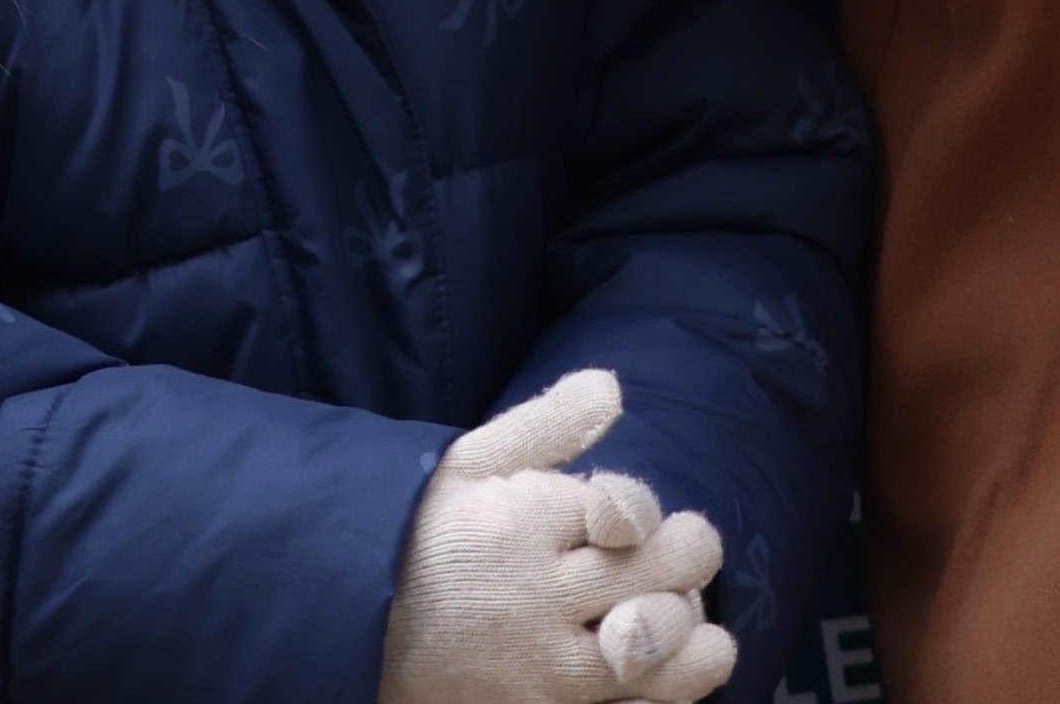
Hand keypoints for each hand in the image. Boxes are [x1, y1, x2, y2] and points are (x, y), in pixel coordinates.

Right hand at [377, 370, 738, 703]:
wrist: (371, 649)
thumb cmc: (431, 547)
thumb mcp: (467, 470)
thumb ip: (543, 426)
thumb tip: (609, 385)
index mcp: (516, 526)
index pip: (628, 506)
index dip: (640, 508)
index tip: (620, 521)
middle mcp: (536, 599)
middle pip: (664, 570)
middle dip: (688, 552)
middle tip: (677, 553)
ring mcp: (549, 673)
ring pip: (662, 643)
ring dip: (687, 624)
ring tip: (673, 608)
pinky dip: (675, 685)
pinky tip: (672, 663)